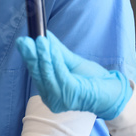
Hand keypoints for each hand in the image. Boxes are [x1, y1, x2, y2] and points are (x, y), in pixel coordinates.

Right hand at [15, 31, 132, 120]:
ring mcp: (60, 99)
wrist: (113, 91)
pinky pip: (60, 75)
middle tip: (27, 40)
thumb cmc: (92, 79)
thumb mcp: (71, 62)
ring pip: (47, 74)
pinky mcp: (71, 95)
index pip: (35, 72)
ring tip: (40, 41)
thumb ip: (56, 51)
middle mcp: (51, 99)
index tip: (23, 41)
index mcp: (49, 91)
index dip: (29, 57)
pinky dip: (55, 61)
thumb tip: (43, 35)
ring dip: (43, 56)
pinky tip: (52, 50)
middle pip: (38, 74)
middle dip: (32, 55)